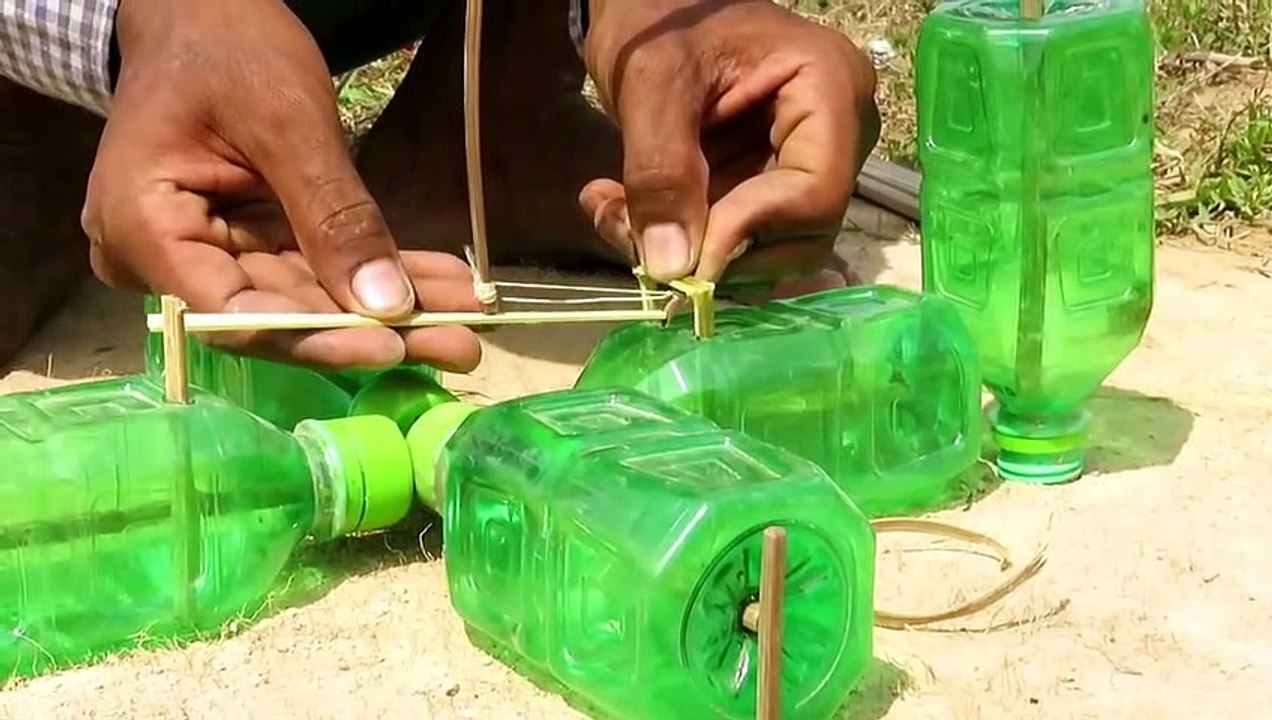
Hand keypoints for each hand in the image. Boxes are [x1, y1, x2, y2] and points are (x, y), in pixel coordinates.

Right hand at [82, 0, 481, 370]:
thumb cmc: (226, 48)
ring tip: (465, 320)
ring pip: (308, 298)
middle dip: (373, 327)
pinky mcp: (250, 242)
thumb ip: (332, 215)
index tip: (391, 343)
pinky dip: (378, 272)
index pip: (233, 314)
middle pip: (278, 314)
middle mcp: (167, 257)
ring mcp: (210, 253)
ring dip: (390, 307)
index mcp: (145, 229)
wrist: (202, 10)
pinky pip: (317, 268)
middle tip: (459, 345)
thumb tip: (387, 303)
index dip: (316, 338)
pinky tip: (442, 284)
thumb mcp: (285, 122)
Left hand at [578, 0, 879, 285]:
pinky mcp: (766, 186)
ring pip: (762, 251)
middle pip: (799, 237)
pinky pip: (734, 240)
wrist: (653, 1)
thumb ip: (661, 170)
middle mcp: (835, 137)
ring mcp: (803, 164)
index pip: (816, 193)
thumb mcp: (651, 81)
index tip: (678, 250)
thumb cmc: (661, 15)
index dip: (749, 232)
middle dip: (713, 252)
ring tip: (613, 211)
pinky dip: (674, 239)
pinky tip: (619, 208)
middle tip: (629, 231)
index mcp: (830, 89)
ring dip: (682, 251)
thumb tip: (672, 267)